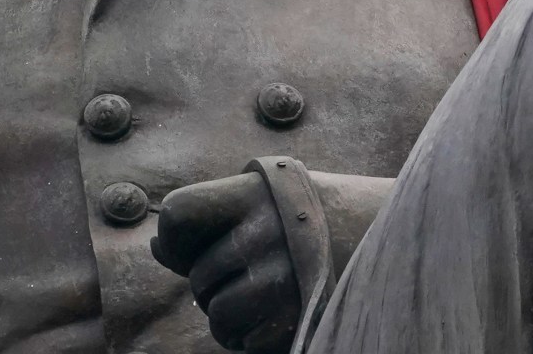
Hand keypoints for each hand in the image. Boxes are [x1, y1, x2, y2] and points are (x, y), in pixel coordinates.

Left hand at [152, 175, 301, 352]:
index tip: (191, 247)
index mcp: (252, 193)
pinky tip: (276, 314)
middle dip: (213, 284)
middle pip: (198, 276)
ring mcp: (284, 277)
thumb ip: (208, 225)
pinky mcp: (298, 317)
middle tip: (248, 271)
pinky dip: (252, 337)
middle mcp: (268, 232)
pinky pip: (244, 342)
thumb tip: (155, 247)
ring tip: (257, 299)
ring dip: (228, 318)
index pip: (177, 214)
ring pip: (217, 316)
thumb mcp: (256, 202)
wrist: (377, 235)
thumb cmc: (297, 219)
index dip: (174, 240)